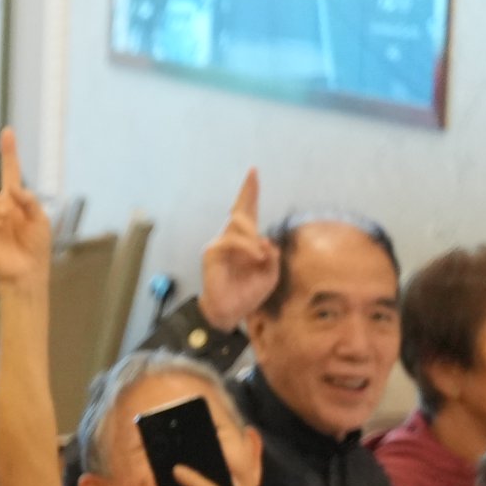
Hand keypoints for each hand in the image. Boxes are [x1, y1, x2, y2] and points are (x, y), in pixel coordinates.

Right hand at [198, 168, 276, 332]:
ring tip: (260, 254)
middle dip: (247, 192)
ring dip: (253, 236)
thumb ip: (273, 256)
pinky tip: (256, 256)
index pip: (248, 213)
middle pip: (239, 210)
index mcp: (247, 243)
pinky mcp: (212, 253)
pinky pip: (232, 241)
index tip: (253, 171)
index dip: (250, 193)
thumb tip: (265, 241)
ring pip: (239, 225)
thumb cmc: (249, 294)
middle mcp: (231, 240)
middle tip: (253, 173)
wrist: (229, 313)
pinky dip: (247, 247)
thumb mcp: (271, 274)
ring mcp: (220, 245)